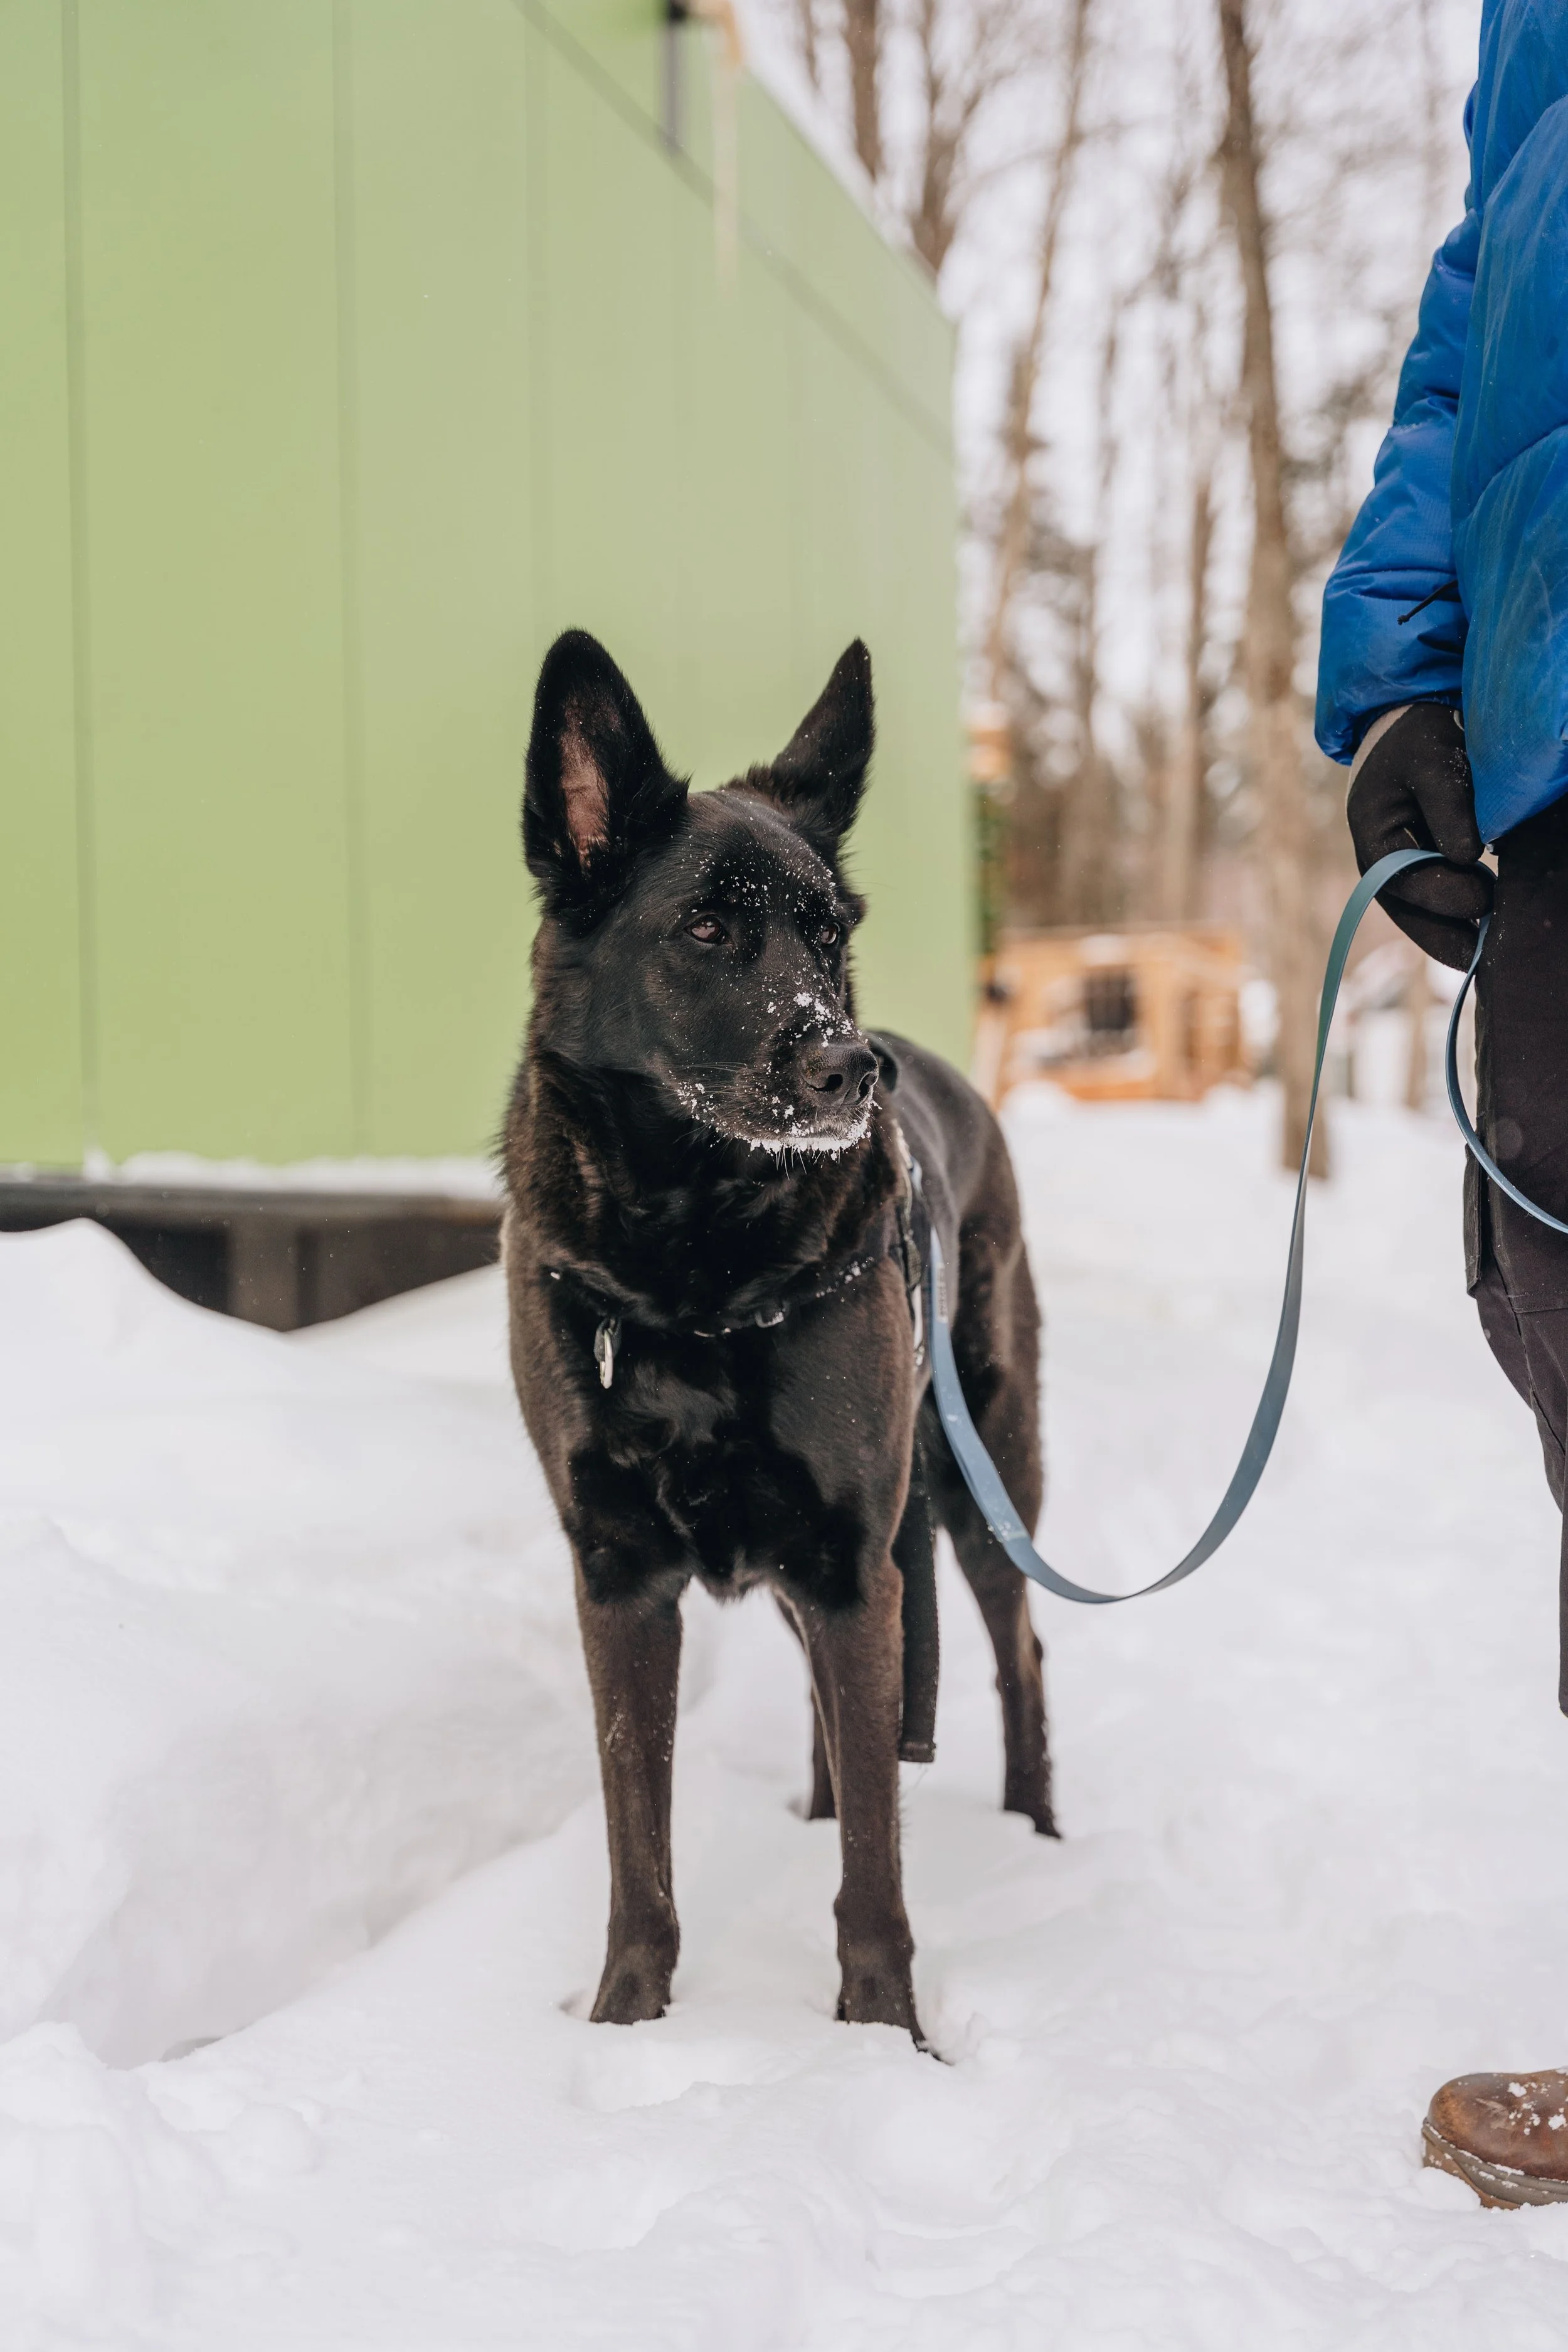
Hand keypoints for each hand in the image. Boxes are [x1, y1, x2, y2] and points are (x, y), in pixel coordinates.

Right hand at [1345, 702, 1493, 969]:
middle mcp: (1379, 863)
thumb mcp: (1433, 759)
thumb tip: (1467, 856)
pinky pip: (1435, 904)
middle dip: (1445, 937)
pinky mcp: (1421, 869)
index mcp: (1373, 835)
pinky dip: (1458, 920)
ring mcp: (1398, 870)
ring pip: (1420, 915)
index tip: (1485, 900)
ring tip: (1485, 956)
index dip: (1443, 895)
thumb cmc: (1420, 739)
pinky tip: (1483, 933)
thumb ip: (1448, 804)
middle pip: (1407, 912)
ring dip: (1451, 936)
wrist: (1412, 727)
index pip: (1403, 880)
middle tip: (1484, 956)